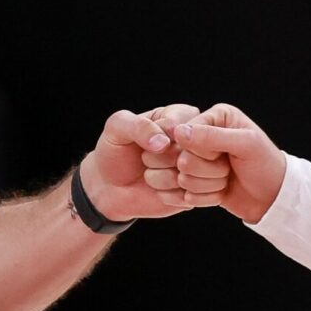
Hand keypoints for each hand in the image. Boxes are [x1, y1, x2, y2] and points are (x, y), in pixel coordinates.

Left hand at [79, 104, 208, 221]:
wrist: (110, 185)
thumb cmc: (115, 150)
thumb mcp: (117, 128)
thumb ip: (139, 126)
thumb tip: (164, 142)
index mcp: (180, 114)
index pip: (184, 126)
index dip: (160, 139)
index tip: (144, 144)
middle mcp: (196, 139)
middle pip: (191, 151)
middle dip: (160, 160)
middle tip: (146, 160)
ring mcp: (200, 166)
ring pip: (192, 175)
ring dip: (163, 179)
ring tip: (150, 173)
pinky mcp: (199, 190)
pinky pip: (192, 195)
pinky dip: (169, 196)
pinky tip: (158, 189)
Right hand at [171, 103, 287, 224]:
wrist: (273, 196)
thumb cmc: (266, 165)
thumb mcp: (246, 144)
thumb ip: (212, 136)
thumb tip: (179, 132)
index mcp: (215, 118)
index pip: (185, 134)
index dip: (204, 151)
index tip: (225, 154)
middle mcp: (202, 136)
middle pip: (181, 159)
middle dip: (208, 170)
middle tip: (228, 168)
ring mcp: (196, 160)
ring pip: (182, 179)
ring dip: (209, 185)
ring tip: (227, 178)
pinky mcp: (194, 182)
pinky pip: (186, 195)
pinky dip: (206, 198)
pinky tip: (221, 191)